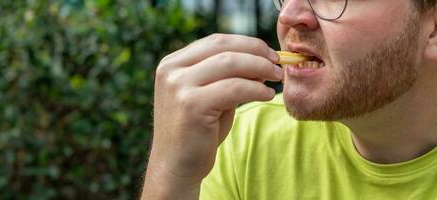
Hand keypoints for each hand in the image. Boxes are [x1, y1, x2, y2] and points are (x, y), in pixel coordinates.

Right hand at [142, 34, 281, 198]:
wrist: (176, 167)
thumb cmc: (196, 133)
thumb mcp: (208, 96)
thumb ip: (226, 76)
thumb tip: (261, 58)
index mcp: (172, 64)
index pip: (215, 41)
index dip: (246, 43)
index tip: (268, 53)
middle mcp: (171, 71)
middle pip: (223, 47)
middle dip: (256, 52)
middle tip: (277, 63)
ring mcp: (179, 87)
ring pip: (230, 63)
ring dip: (259, 68)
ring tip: (275, 78)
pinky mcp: (191, 105)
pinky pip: (234, 88)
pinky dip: (256, 89)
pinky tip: (266, 95)